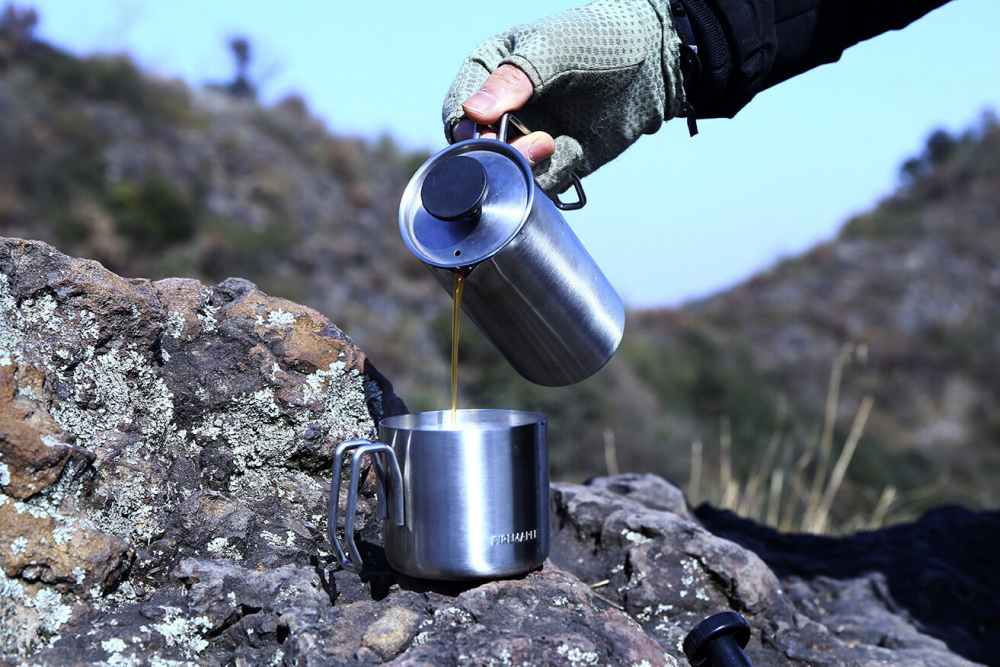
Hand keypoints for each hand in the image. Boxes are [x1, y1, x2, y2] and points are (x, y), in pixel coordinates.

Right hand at [442, 0, 686, 193]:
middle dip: (501, 155)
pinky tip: (574, 151)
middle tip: (539, 141)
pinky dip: (553, 176)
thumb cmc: (600, 41)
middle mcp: (500, 111)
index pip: (458, 113)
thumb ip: (513, 79)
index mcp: (488, 72)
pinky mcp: (552, 163)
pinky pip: (538, 185)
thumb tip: (473, 113)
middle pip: (477, 152)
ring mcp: (525, 139)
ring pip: (506, 174)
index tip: (492, 132)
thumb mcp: (555, 49)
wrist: (653, 66)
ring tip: (558, 143)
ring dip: (529, 168)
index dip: (469, 130)